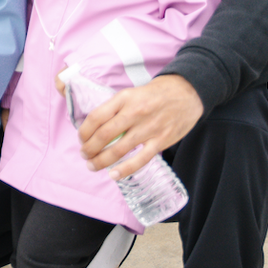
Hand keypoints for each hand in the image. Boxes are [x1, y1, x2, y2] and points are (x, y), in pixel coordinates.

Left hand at [78, 73, 201, 178]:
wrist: (186, 93)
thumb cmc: (155, 94)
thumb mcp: (131, 93)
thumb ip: (116, 108)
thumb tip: (95, 127)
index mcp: (124, 98)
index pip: (96, 117)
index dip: (84, 131)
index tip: (81, 138)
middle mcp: (134, 113)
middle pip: (104, 135)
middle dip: (89, 148)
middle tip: (84, 154)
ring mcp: (148, 128)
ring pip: (118, 150)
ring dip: (101, 161)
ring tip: (93, 166)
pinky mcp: (161, 141)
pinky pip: (140, 160)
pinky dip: (124, 170)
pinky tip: (113, 175)